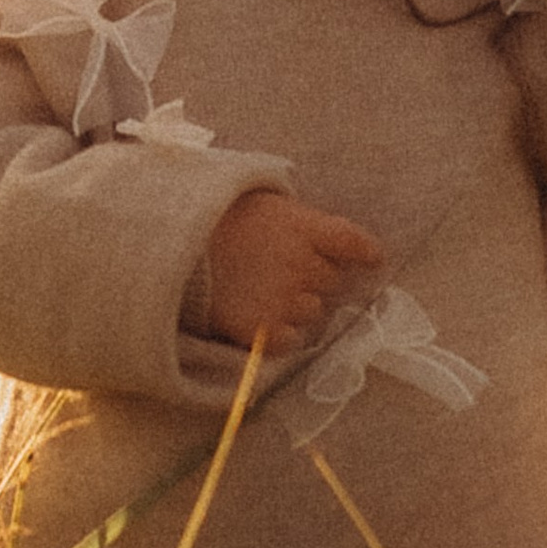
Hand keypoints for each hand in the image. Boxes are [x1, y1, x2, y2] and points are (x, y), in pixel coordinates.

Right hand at [200, 188, 384, 348]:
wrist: (172, 248)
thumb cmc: (220, 224)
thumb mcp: (267, 208)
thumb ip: (305, 225)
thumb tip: (340, 244)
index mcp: (303, 228)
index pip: (353, 243)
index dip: (367, 253)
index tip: (373, 260)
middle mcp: (301, 264)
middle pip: (332, 281)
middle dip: (315, 278)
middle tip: (280, 269)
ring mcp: (284, 298)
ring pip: (313, 312)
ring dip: (296, 305)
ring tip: (261, 290)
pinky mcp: (264, 329)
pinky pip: (291, 340)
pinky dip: (280, 333)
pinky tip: (258, 316)